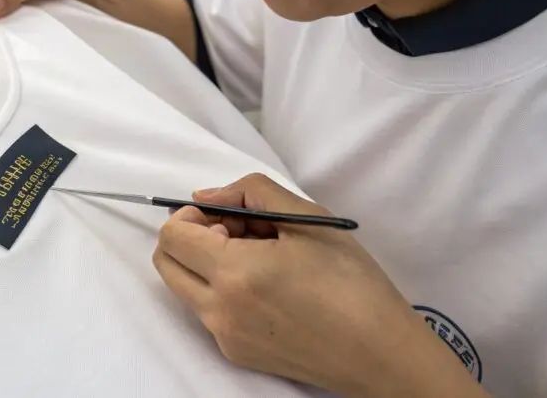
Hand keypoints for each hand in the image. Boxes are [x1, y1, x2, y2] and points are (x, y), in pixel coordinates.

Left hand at [153, 174, 487, 397]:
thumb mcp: (307, 218)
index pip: (171, 236)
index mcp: (235, 273)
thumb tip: (204, 197)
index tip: (226, 214)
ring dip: (205, 264)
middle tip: (236, 232)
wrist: (381, 354)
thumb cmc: (351, 282)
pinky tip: (268, 288)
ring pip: (185, 287)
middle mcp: (219, 310)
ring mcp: (224, 336)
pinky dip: (222, 290)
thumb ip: (249, 193)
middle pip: (165, 263)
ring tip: (258, 259)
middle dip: (189, 238)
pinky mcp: (236, 354)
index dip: (190, 215)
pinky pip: (208, 311)